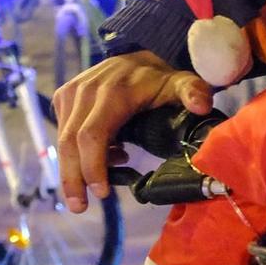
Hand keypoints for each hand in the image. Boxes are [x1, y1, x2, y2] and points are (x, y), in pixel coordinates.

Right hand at [53, 50, 212, 212]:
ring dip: (74, 170)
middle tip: (79, 207)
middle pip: (70, 142)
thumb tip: (201, 106)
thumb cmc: (161, 79)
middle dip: (73, 178)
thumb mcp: (182, 83)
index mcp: (111, 93)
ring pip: (63, 140)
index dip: (93, 166)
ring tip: (94, 191)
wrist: (138, 57)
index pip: (92, 136)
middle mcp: (85, 92)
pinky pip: (65, 133)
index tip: (101, 193)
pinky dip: (79, 154)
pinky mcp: (64, 99)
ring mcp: (71, 94)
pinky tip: (109, 159)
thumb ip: (193, 93)